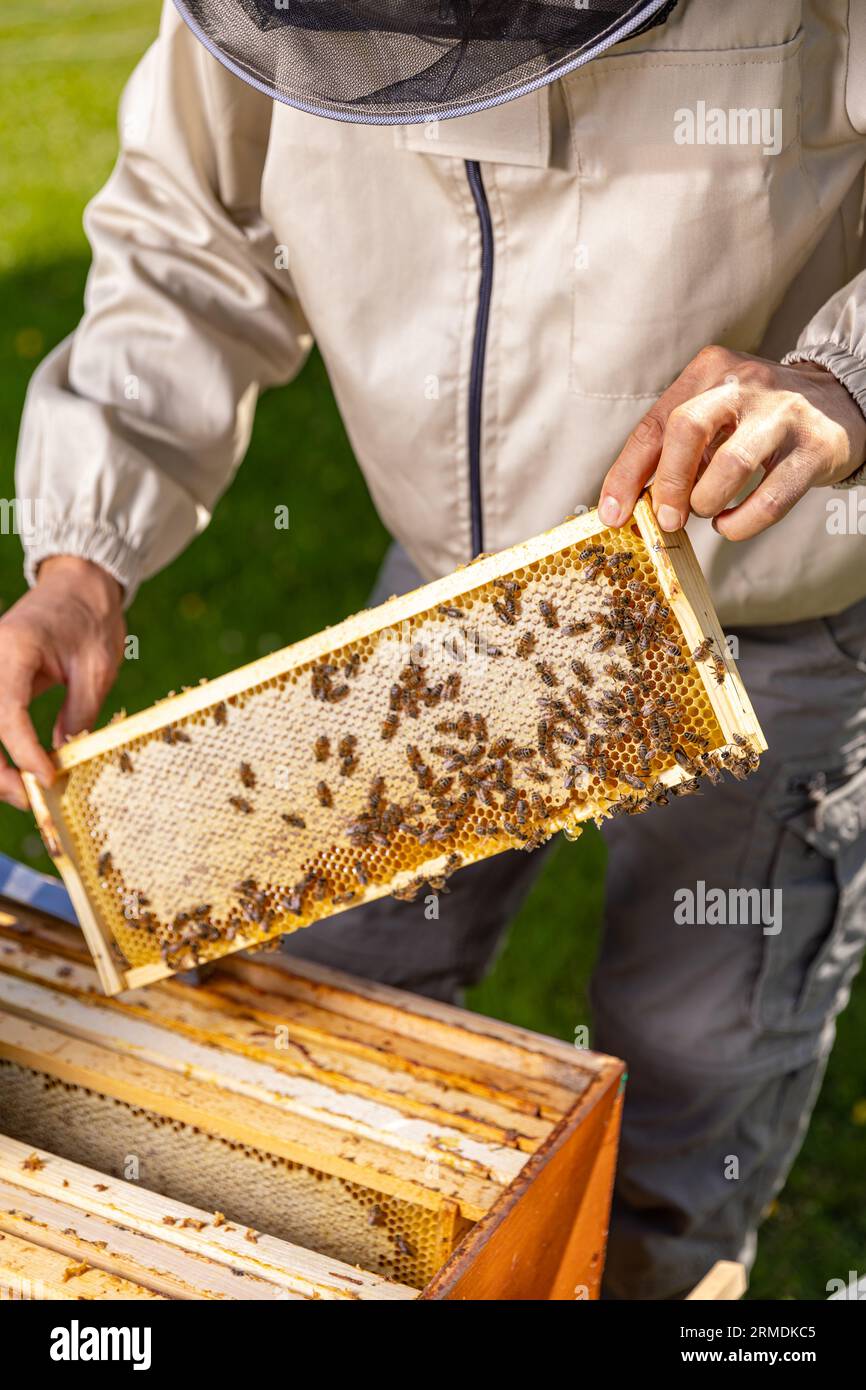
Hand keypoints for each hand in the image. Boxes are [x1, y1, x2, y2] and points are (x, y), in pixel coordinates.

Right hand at [0, 557, 124, 808]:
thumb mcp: (97, 667)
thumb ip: (79, 711)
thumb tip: (64, 757)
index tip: (47, 780)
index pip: (8, 711)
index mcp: (15, 648)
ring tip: (22, 791)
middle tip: (29, 799)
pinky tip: (14, 770)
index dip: (24, 752)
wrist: (77, 585)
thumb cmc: (91, 620)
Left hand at [599, 346, 865, 538]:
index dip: (627, 473)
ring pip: (731, 464)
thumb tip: (631, 500)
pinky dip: (742, 522)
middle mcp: (745, 383)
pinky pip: (770, 498)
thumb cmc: (758, 419)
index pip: (655, 424)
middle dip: (667, 484)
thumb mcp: (714, 416)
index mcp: (709, 370)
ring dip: (707, 502)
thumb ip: (675, 449)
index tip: (613, 513)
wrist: (840, 403)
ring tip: (708, 512)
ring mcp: (783, 413)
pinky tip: (731, 525)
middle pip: (687, 429)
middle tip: (665, 518)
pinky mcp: (814, 448)